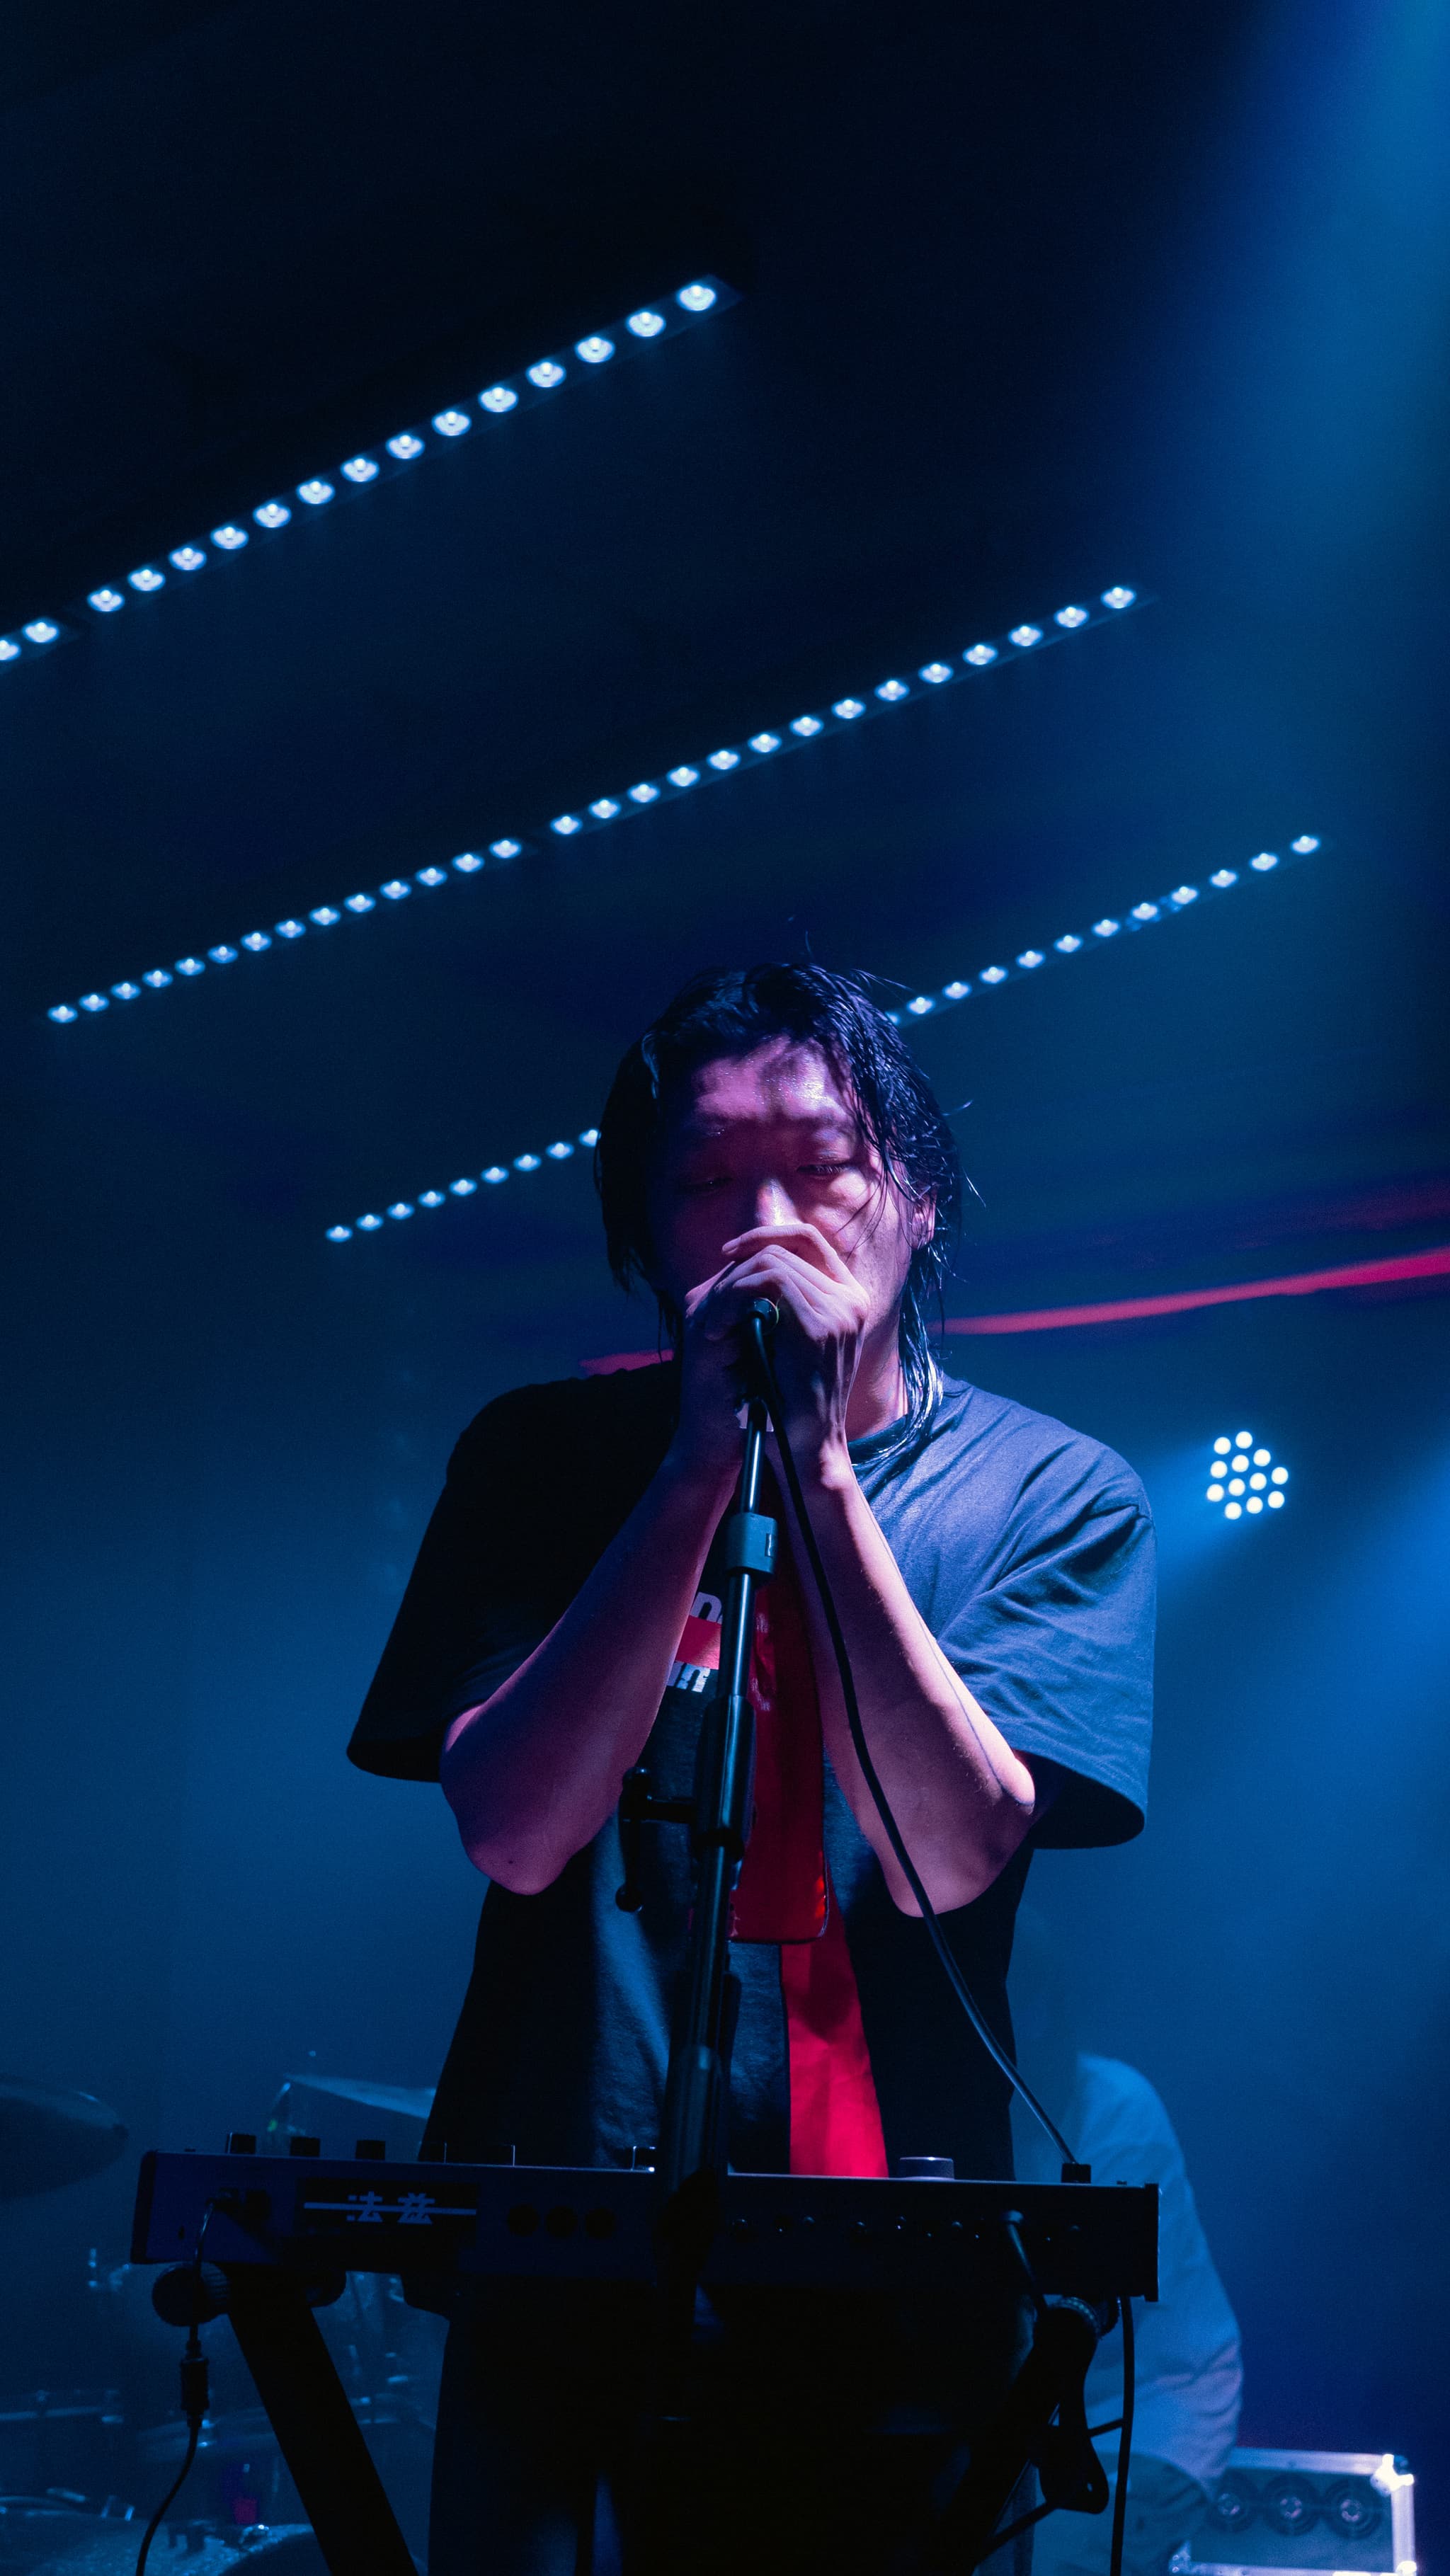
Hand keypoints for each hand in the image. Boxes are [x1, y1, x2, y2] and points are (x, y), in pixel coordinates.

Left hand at [670, 1221, 870, 1482]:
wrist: (804, 1449)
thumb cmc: (789, 1399)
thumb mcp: (787, 1339)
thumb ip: (780, 1300)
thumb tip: (743, 1260)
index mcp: (850, 1299)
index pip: (810, 1240)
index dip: (767, 1236)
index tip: (729, 1253)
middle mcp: (852, 1300)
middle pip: (786, 1248)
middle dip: (739, 1266)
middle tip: (709, 1302)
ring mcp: (839, 1311)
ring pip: (771, 1263)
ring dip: (728, 1289)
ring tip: (709, 1325)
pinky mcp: (817, 1327)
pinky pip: (766, 1283)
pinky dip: (731, 1299)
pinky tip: (715, 1330)